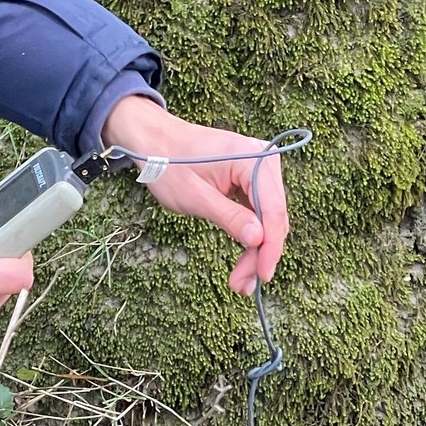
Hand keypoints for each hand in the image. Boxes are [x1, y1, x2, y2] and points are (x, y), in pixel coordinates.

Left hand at [101, 96, 288, 293]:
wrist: (152, 139)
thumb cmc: (167, 162)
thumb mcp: (195, 197)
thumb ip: (229, 217)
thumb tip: (258, 240)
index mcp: (253, 158)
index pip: (273, 210)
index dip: (270, 247)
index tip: (262, 276)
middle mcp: (264, 159)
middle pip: (273, 216)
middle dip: (261, 253)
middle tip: (243, 285)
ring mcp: (259, 167)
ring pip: (268, 218)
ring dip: (257, 249)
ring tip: (240, 280)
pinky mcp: (251, 177)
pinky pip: (258, 211)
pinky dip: (251, 235)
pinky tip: (245, 258)